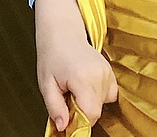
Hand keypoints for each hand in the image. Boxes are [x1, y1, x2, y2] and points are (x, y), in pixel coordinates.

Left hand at [34, 0, 117, 131]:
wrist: (61, 31)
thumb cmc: (51, 54)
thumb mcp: (46, 83)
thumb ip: (55, 107)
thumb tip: (63, 127)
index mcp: (82, 77)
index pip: (90, 114)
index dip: (79, 121)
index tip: (68, 118)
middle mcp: (99, 74)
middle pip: (96, 110)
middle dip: (81, 110)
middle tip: (67, 97)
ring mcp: (107, 72)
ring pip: (102, 104)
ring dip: (88, 102)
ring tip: (74, 87)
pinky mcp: (110, 72)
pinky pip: (108, 95)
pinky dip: (97, 95)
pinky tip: (84, 84)